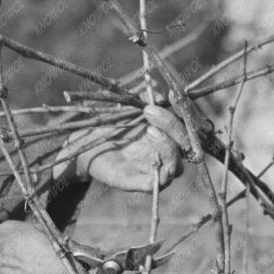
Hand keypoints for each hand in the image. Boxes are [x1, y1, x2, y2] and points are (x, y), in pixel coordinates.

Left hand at [63, 102, 190, 192]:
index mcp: (169, 135)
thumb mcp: (128, 104)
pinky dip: (162, 175)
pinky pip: (156, 185)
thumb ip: (143, 95)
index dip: (186, 112)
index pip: (189, 126)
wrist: (85, 140)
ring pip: (176, 167)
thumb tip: (157, 88)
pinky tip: (163, 166)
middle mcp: (166, 154)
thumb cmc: (110, 122)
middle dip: (173, 126)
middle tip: (149, 111)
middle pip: (186, 146)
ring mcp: (153, 170)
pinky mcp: (137, 183)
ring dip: (169, 147)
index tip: (171, 95)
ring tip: (149, 131)